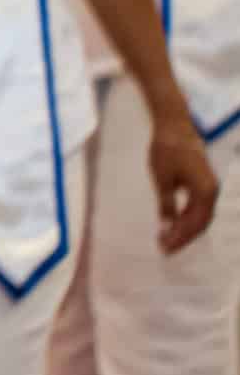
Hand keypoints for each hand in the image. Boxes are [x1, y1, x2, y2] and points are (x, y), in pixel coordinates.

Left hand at [149, 113, 219, 253]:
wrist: (174, 126)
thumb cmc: (167, 150)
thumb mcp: (163, 179)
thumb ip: (166, 204)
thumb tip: (166, 226)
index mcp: (205, 193)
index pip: (195, 224)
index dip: (181, 238)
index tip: (165, 248)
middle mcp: (211, 192)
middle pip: (200, 223)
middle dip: (183, 237)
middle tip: (164, 248)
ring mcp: (209, 187)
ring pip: (200, 215)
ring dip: (185, 228)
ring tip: (167, 238)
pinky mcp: (202, 182)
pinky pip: (197, 206)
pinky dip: (186, 216)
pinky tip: (174, 222)